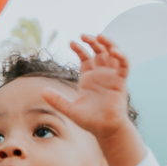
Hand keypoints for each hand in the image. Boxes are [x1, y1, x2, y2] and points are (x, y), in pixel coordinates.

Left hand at [44, 34, 144, 165]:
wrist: (104, 130)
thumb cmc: (90, 121)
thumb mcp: (70, 109)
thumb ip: (57, 100)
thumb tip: (42, 91)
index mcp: (89, 78)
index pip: (85, 57)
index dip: (79, 49)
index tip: (70, 42)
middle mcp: (101, 75)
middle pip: (99, 52)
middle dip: (92, 41)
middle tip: (83, 35)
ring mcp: (111, 77)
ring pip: (113, 54)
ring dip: (108, 43)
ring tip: (100, 36)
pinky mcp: (120, 82)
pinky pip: (124, 66)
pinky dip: (121, 56)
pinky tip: (114, 51)